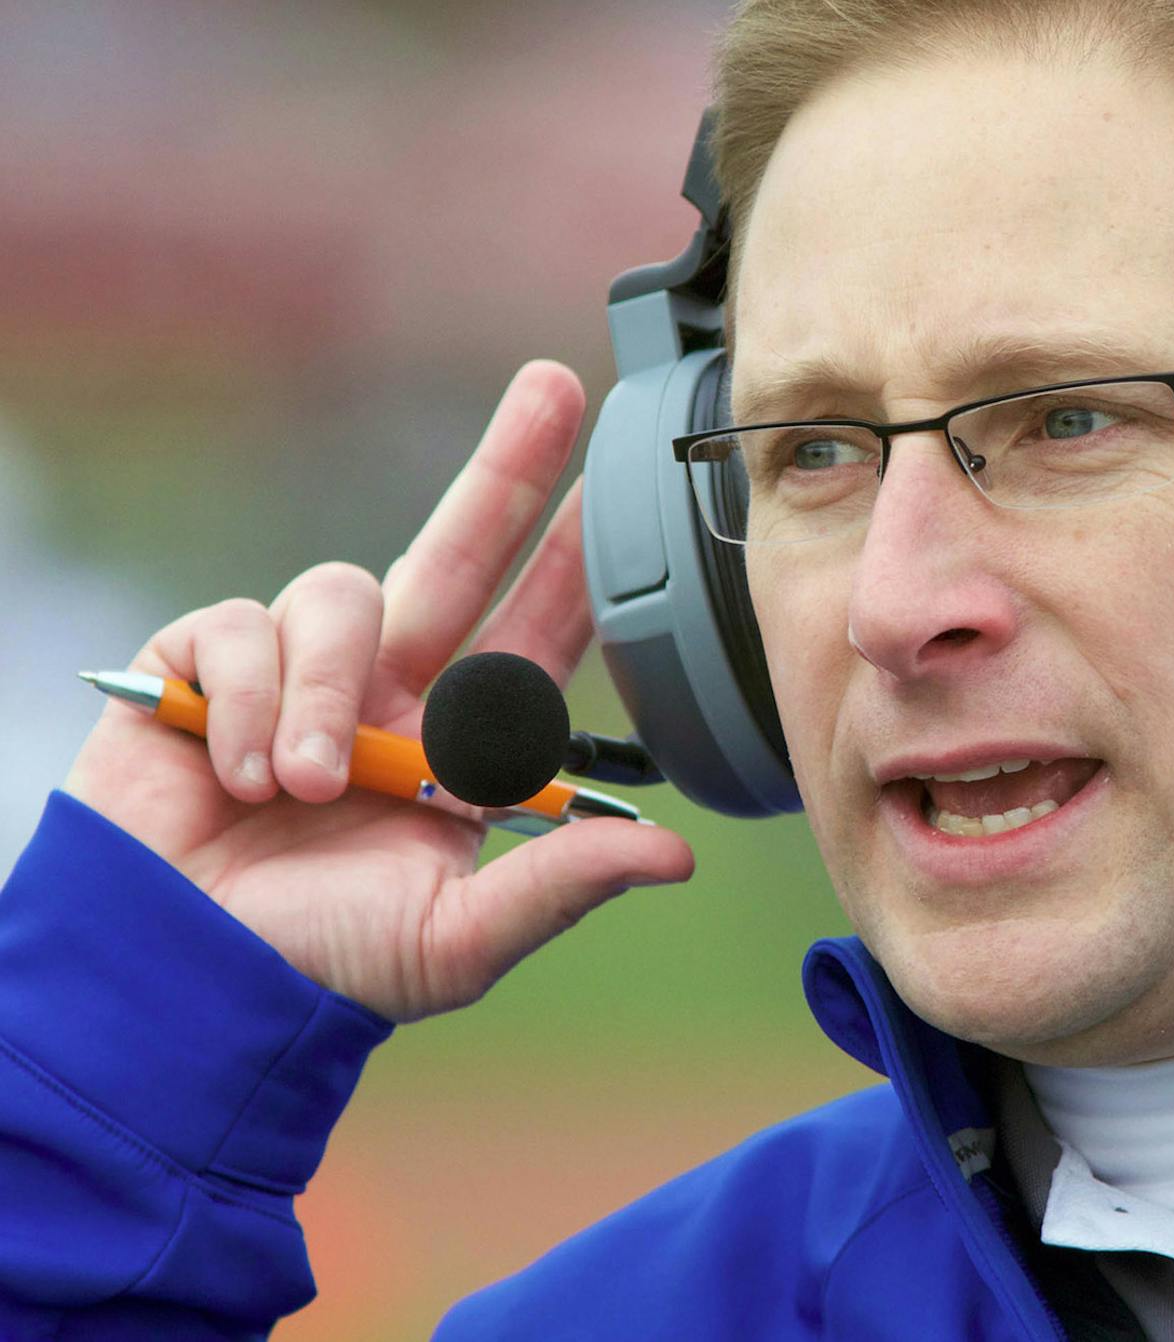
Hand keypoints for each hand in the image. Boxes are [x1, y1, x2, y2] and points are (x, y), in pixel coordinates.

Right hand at [62, 361, 696, 1021]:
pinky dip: (250, 704)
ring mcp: (299, 668)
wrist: (183, 980)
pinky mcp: (204, 664)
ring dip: (326, 694)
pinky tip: (239, 776)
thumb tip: (676, 857)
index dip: (577, 559)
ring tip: (306, 788)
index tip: (624, 484)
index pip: (536, 630)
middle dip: (510, 467)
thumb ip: (557, 886)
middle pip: (459, 548)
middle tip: (558, 389)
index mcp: (459, 739)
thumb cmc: (321, 964)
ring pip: (342, 597)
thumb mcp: (457, 939)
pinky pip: (243, 630)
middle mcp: (391, 685)